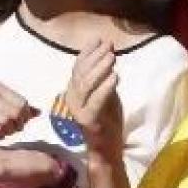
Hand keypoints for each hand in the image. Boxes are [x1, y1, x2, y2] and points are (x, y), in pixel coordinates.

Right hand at [0, 81, 38, 140]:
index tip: (18, 122)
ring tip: (2, 131)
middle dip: (17, 125)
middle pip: (16, 113)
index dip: (24, 116)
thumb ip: (15, 104)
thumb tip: (38, 112)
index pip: (22, 103)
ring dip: (7, 131)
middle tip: (11, 128)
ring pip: (6, 122)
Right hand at [65, 40, 123, 159]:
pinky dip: (105, 87)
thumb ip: (103, 77)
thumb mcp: (105, 94)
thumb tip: (107, 53)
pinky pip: (95, 101)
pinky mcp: (87, 120)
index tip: (99, 39)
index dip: (88, 52)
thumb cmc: (107, 119)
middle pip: (81, 73)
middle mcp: (72, 98)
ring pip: (86, 84)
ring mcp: (77, 109)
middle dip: (95, 56)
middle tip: (109, 45)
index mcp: (74, 90)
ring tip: (112, 57)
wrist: (106, 148)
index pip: (78, 67)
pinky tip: (115, 76)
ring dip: (99, 68)